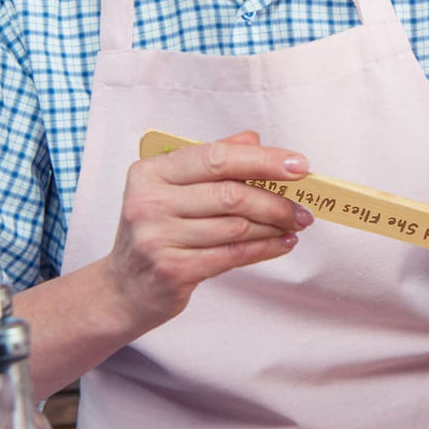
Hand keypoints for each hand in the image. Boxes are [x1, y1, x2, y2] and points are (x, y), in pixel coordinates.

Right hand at [102, 130, 313, 333]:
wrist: (124, 289)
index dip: (262, 160)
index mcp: (150, 172)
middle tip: (304, 208)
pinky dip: (265, 248)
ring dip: (274, 226)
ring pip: (236, 227)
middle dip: (276, 201)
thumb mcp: (173, 189)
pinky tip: (282, 243)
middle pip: (231, 194)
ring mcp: (157, 238)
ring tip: (295, 225)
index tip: (299, 166)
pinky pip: (232, 254)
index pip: (216, 158)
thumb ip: (211, 160)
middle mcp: (149, 202)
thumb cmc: (158, 230)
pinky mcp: (172, 270)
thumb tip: (253, 138)